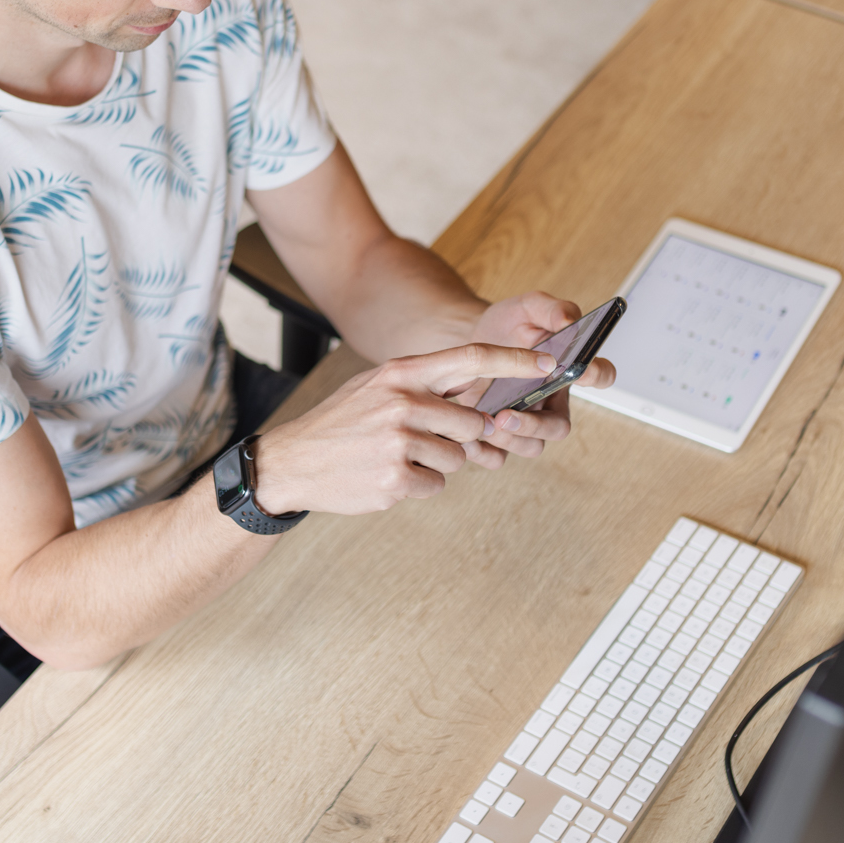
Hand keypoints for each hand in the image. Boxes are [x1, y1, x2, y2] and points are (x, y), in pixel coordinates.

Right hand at [251, 343, 562, 515]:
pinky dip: (418, 485)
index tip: (551, 362)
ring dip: (436, 464)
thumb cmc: (342, 423)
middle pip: (474, 423)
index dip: (516, 360)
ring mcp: (398, 440)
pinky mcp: (395, 478)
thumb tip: (478, 392)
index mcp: (402, 372)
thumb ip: (424, 384)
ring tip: (397, 458)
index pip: (473, 357)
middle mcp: (403, 401)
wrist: (292, 462)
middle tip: (425, 440)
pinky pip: (436, 484)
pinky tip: (386, 475)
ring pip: (458, 458)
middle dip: (460, 438)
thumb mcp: (377, 385)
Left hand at [455, 292, 616, 465]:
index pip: (599, 375)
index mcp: (567, 371)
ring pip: (532, 446)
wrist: (466, 341)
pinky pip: (500, 456)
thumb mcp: (528, 307)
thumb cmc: (505, 326)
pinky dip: (485, 450)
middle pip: (559, 426)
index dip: (595, 375)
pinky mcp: (499, 435)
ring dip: (510, 439)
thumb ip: (552, 309)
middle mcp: (551, 401)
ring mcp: (526, 420)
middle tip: (507, 415)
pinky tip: (469, 436)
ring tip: (487, 422)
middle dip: (536, 426)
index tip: (579, 369)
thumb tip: (570, 319)